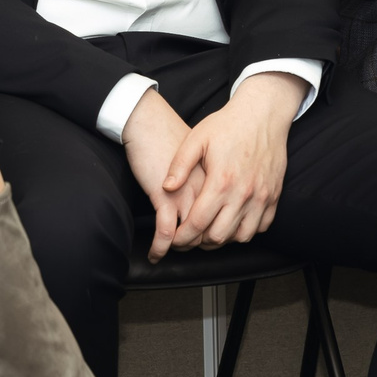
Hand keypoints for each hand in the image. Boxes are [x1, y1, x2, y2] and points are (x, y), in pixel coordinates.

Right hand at [120, 89, 201, 254]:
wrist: (151, 122)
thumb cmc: (173, 137)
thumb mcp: (201, 157)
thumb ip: (210, 180)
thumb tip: (215, 202)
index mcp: (217, 182)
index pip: (226, 219)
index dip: (216, 235)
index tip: (204, 239)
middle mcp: (205, 191)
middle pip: (210, 232)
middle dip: (198, 245)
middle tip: (186, 246)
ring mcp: (185, 195)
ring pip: (190, 236)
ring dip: (179, 247)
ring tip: (170, 249)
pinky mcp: (164, 196)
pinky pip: (165, 231)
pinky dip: (160, 247)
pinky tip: (155, 253)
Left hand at [153, 72, 305, 255]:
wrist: (263, 113)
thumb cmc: (228, 124)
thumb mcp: (196, 138)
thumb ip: (179, 165)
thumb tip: (167, 187)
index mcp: (221, 181)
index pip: (198, 223)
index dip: (182, 236)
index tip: (174, 238)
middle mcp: (243, 193)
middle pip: (219, 236)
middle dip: (200, 241)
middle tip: (190, 234)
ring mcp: (262, 197)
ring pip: (242, 236)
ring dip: (224, 238)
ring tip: (211, 228)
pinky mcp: (274, 196)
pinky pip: (261, 227)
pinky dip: (246, 230)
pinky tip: (233, 220)